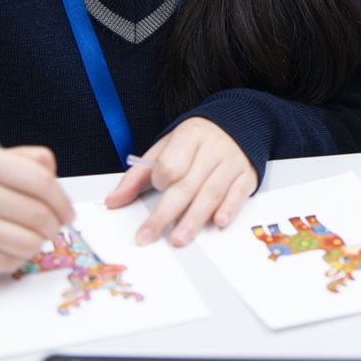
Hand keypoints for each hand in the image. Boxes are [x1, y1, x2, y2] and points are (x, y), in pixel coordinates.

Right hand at [0, 145, 74, 271]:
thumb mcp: (7, 161)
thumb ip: (39, 165)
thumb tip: (60, 196)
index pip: (40, 182)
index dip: (62, 201)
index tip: (68, 213)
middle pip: (36, 214)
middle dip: (54, 225)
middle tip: (54, 227)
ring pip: (26, 243)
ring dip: (38, 243)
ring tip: (33, 236)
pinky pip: (8, 262)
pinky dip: (18, 256)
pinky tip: (11, 245)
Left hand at [106, 118, 257, 245]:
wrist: (239, 122)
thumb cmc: (196, 141)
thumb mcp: (165, 148)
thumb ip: (138, 176)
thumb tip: (113, 201)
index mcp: (189, 137)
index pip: (171, 164)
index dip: (161, 180)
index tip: (157, 187)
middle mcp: (212, 149)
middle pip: (187, 185)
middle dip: (166, 213)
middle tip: (150, 235)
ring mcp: (231, 162)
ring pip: (212, 193)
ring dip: (195, 218)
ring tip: (179, 239)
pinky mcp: (247, 175)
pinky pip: (239, 193)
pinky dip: (229, 209)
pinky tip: (219, 223)